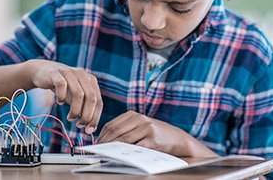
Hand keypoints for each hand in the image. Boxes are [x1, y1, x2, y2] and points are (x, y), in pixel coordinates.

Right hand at [25, 60, 102, 133]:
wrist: (43, 71)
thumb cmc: (62, 86)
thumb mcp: (75, 96)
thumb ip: (84, 107)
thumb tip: (90, 126)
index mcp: (90, 80)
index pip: (98, 101)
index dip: (95, 117)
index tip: (89, 130)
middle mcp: (82, 75)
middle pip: (91, 98)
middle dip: (87, 116)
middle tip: (79, 125)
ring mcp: (69, 72)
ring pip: (78, 94)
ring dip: (75, 110)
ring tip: (70, 118)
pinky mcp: (56, 73)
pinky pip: (62, 86)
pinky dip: (61, 97)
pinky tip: (60, 102)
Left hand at [97, 110, 216, 156]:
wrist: (177, 138)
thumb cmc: (156, 134)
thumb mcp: (140, 127)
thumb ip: (125, 130)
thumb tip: (105, 141)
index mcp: (133, 114)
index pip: (111, 125)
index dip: (101, 136)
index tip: (95, 145)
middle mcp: (139, 118)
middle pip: (115, 132)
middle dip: (104, 143)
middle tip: (97, 152)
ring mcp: (146, 128)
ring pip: (123, 140)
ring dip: (112, 149)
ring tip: (105, 155)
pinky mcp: (153, 139)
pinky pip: (135, 147)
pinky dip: (125, 153)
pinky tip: (120, 158)